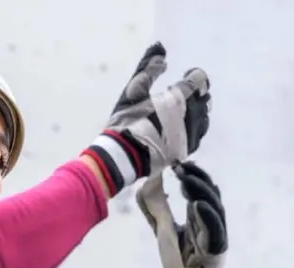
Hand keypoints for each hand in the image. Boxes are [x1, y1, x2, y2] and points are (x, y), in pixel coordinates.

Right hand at [82, 42, 210, 195]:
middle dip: (192, 94)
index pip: (199, 79)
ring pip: (202, 117)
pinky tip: (174, 130)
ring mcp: (191, 133)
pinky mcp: (188, 149)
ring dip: (193, 111)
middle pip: (203, 97)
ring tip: (174, 115)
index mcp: (180, 97)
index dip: (193, 75)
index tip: (184, 76)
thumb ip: (148, 69)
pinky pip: (196, 134)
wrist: (124, 156)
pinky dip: (190, 128)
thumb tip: (161, 50)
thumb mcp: (133, 91)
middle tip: (175, 97)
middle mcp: (191, 114)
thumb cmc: (126, 121)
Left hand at [140, 161, 227, 267]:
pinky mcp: (217, 247)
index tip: (176, 164)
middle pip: (208, 192)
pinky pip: (215, 228)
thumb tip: (144, 187)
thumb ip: (156, 211)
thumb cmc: (178, 259)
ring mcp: (215, 233)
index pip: (198, 189)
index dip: (190, 175)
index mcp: (199, 215)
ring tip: (185, 178)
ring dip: (199, 190)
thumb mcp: (163, 230)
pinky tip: (196, 203)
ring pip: (213, 205)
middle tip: (180, 166)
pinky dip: (207, 215)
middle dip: (195, 177)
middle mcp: (210, 220)